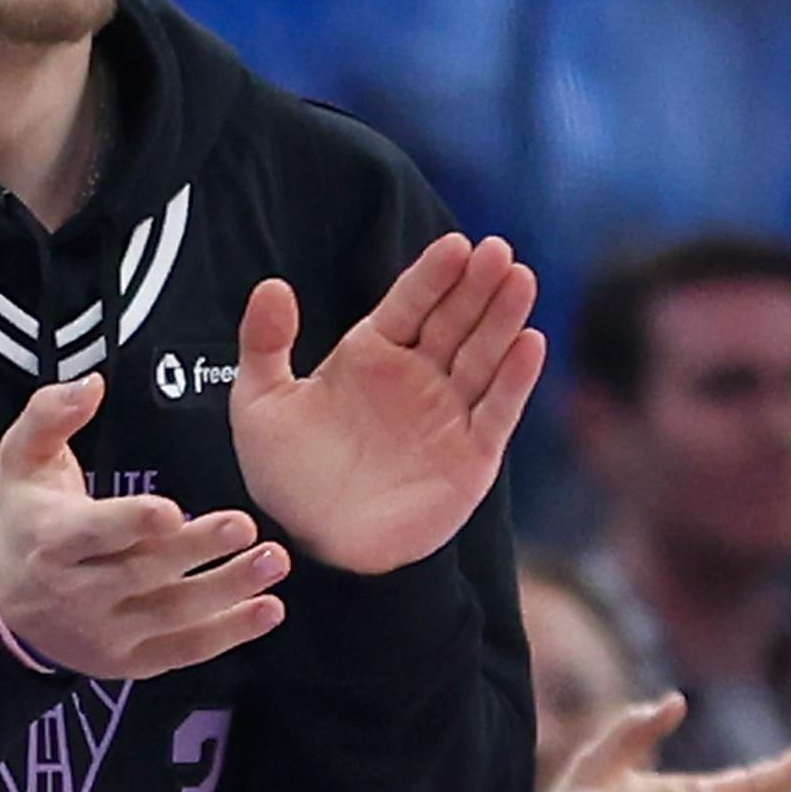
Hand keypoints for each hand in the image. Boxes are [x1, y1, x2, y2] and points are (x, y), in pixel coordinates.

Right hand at [0, 375, 288, 679]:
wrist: (6, 608)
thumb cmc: (28, 521)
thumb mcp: (22, 461)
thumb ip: (50, 415)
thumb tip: (90, 385)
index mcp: (52, 540)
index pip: (93, 533)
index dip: (131, 524)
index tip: (170, 511)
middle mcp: (77, 592)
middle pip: (142, 572)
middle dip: (196, 549)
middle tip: (245, 526)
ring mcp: (105, 632)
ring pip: (172, 614)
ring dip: (227, 590)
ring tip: (272, 563)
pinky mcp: (130, 661)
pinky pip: (184, 651)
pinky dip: (229, 634)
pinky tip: (267, 609)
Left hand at [230, 233, 543, 575]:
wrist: (316, 546)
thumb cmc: (285, 476)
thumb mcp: (259, 405)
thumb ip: (264, 344)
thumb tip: (271, 286)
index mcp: (371, 355)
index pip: (410, 303)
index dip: (433, 274)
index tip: (457, 244)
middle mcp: (416, 377)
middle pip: (455, 320)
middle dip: (478, 286)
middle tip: (499, 251)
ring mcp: (447, 414)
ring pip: (483, 356)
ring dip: (504, 319)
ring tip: (521, 279)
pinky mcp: (471, 455)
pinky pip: (497, 410)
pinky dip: (515, 379)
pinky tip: (531, 342)